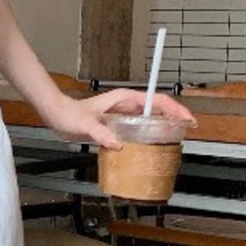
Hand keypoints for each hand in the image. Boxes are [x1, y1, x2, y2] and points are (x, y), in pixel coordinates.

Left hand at [47, 89, 193, 148]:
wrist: (58, 115)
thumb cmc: (69, 114)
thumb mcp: (85, 124)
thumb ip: (100, 132)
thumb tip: (116, 143)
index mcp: (124, 99)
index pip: (156, 100)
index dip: (174, 108)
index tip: (185, 118)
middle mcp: (126, 105)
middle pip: (158, 108)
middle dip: (174, 118)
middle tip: (186, 131)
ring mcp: (124, 114)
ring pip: (151, 118)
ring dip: (164, 126)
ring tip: (175, 139)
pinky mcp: (119, 124)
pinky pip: (140, 128)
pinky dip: (150, 134)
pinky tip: (152, 146)